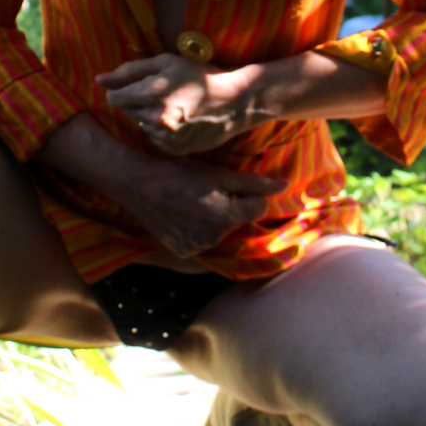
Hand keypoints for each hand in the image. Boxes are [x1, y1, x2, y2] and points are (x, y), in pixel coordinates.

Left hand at [96, 53, 255, 155]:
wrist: (234, 101)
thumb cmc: (198, 75)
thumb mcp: (165, 63)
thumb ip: (129, 70)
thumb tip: (98, 80)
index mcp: (152, 93)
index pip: (114, 98)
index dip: (123, 90)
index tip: (138, 86)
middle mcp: (156, 118)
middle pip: (126, 111)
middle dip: (137, 101)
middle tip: (162, 93)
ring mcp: (166, 137)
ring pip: (140, 125)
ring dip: (149, 116)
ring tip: (174, 106)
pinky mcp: (174, 149)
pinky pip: (154, 138)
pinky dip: (161, 129)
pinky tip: (180, 120)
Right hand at [112, 152, 285, 258]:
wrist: (140, 185)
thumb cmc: (181, 173)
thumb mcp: (219, 174)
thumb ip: (254, 183)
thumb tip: (284, 186)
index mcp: (227, 217)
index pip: (257, 209)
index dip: (247, 195)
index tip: (228, 186)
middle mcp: (214, 238)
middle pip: (238, 222)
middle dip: (231, 208)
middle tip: (208, 193)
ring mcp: (198, 248)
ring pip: (221, 233)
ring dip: (216, 221)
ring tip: (195, 203)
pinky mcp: (184, 251)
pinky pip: (203, 242)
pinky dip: (199, 231)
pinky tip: (185, 216)